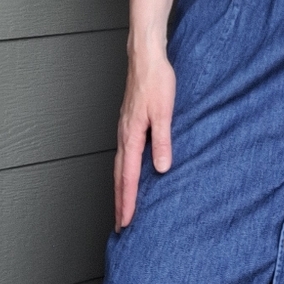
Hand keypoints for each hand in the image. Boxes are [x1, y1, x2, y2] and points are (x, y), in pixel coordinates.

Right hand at [114, 47, 175, 230]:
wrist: (145, 58)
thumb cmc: (156, 81)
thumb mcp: (164, 112)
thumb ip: (162, 141)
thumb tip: (161, 169)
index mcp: (131, 136)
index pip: (129, 177)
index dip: (128, 201)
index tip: (126, 222)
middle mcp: (124, 135)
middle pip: (119, 177)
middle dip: (120, 202)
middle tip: (121, 225)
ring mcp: (124, 129)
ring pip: (120, 166)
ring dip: (121, 188)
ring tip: (124, 207)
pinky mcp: (129, 123)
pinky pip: (124, 154)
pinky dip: (125, 171)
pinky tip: (131, 173)